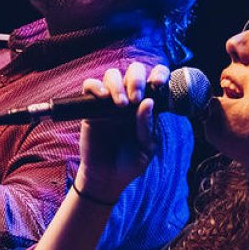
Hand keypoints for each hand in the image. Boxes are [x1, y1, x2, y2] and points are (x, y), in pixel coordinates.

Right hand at [74, 62, 168, 203]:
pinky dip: (96, 86)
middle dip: (136, 79)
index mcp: (147, 106)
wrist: (107, 178)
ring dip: (118, 84)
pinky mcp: (91, 107)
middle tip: (136, 98)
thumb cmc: (130, 164)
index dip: (159, 74)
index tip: (158, 83)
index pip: (155, 80)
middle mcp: (129, 99)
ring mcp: (109, 101)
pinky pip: (90, 86)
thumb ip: (147, 125)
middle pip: (133, 71)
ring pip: (112, 74)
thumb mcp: (146, 148)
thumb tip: (148, 102)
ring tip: (121, 105)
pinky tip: (103, 98)